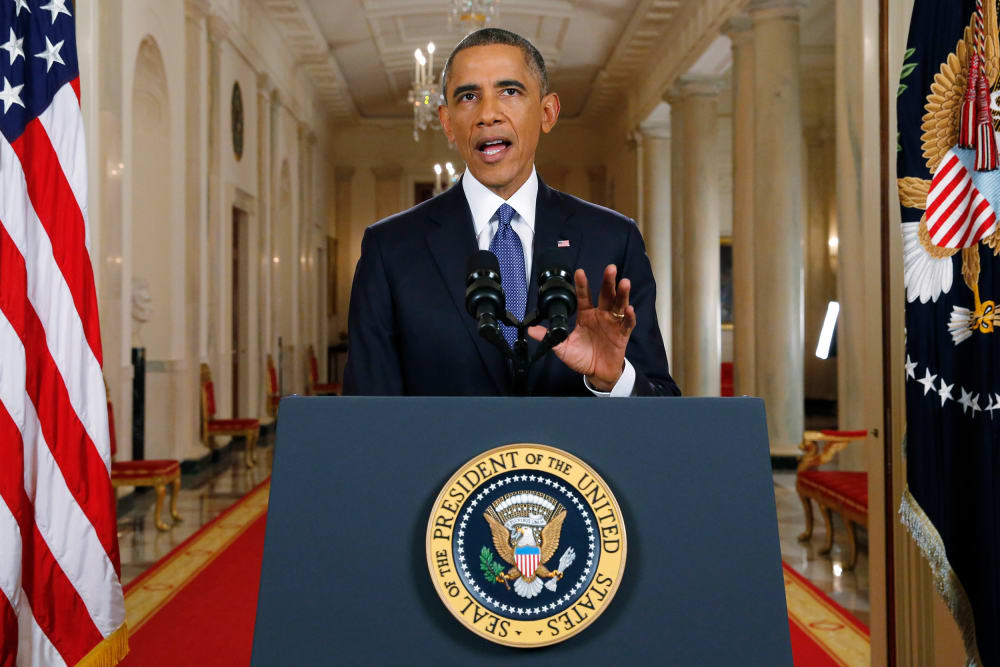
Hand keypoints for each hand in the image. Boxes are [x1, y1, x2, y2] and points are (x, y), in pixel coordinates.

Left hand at [528, 265, 635, 390]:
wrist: (596, 373)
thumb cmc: (582, 358)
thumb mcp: (563, 347)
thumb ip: (549, 337)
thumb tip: (531, 330)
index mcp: (585, 316)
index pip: (584, 296)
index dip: (582, 284)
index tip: (580, 272)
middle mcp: (600, 315)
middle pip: (605, 295)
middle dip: (608, 281)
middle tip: (610, 269)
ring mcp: (612, 323)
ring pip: (618, 305)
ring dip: (621, 294)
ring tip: (624, 283)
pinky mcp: (622, 334)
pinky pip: (627, 323)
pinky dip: (629, 316)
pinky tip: (629, 309)